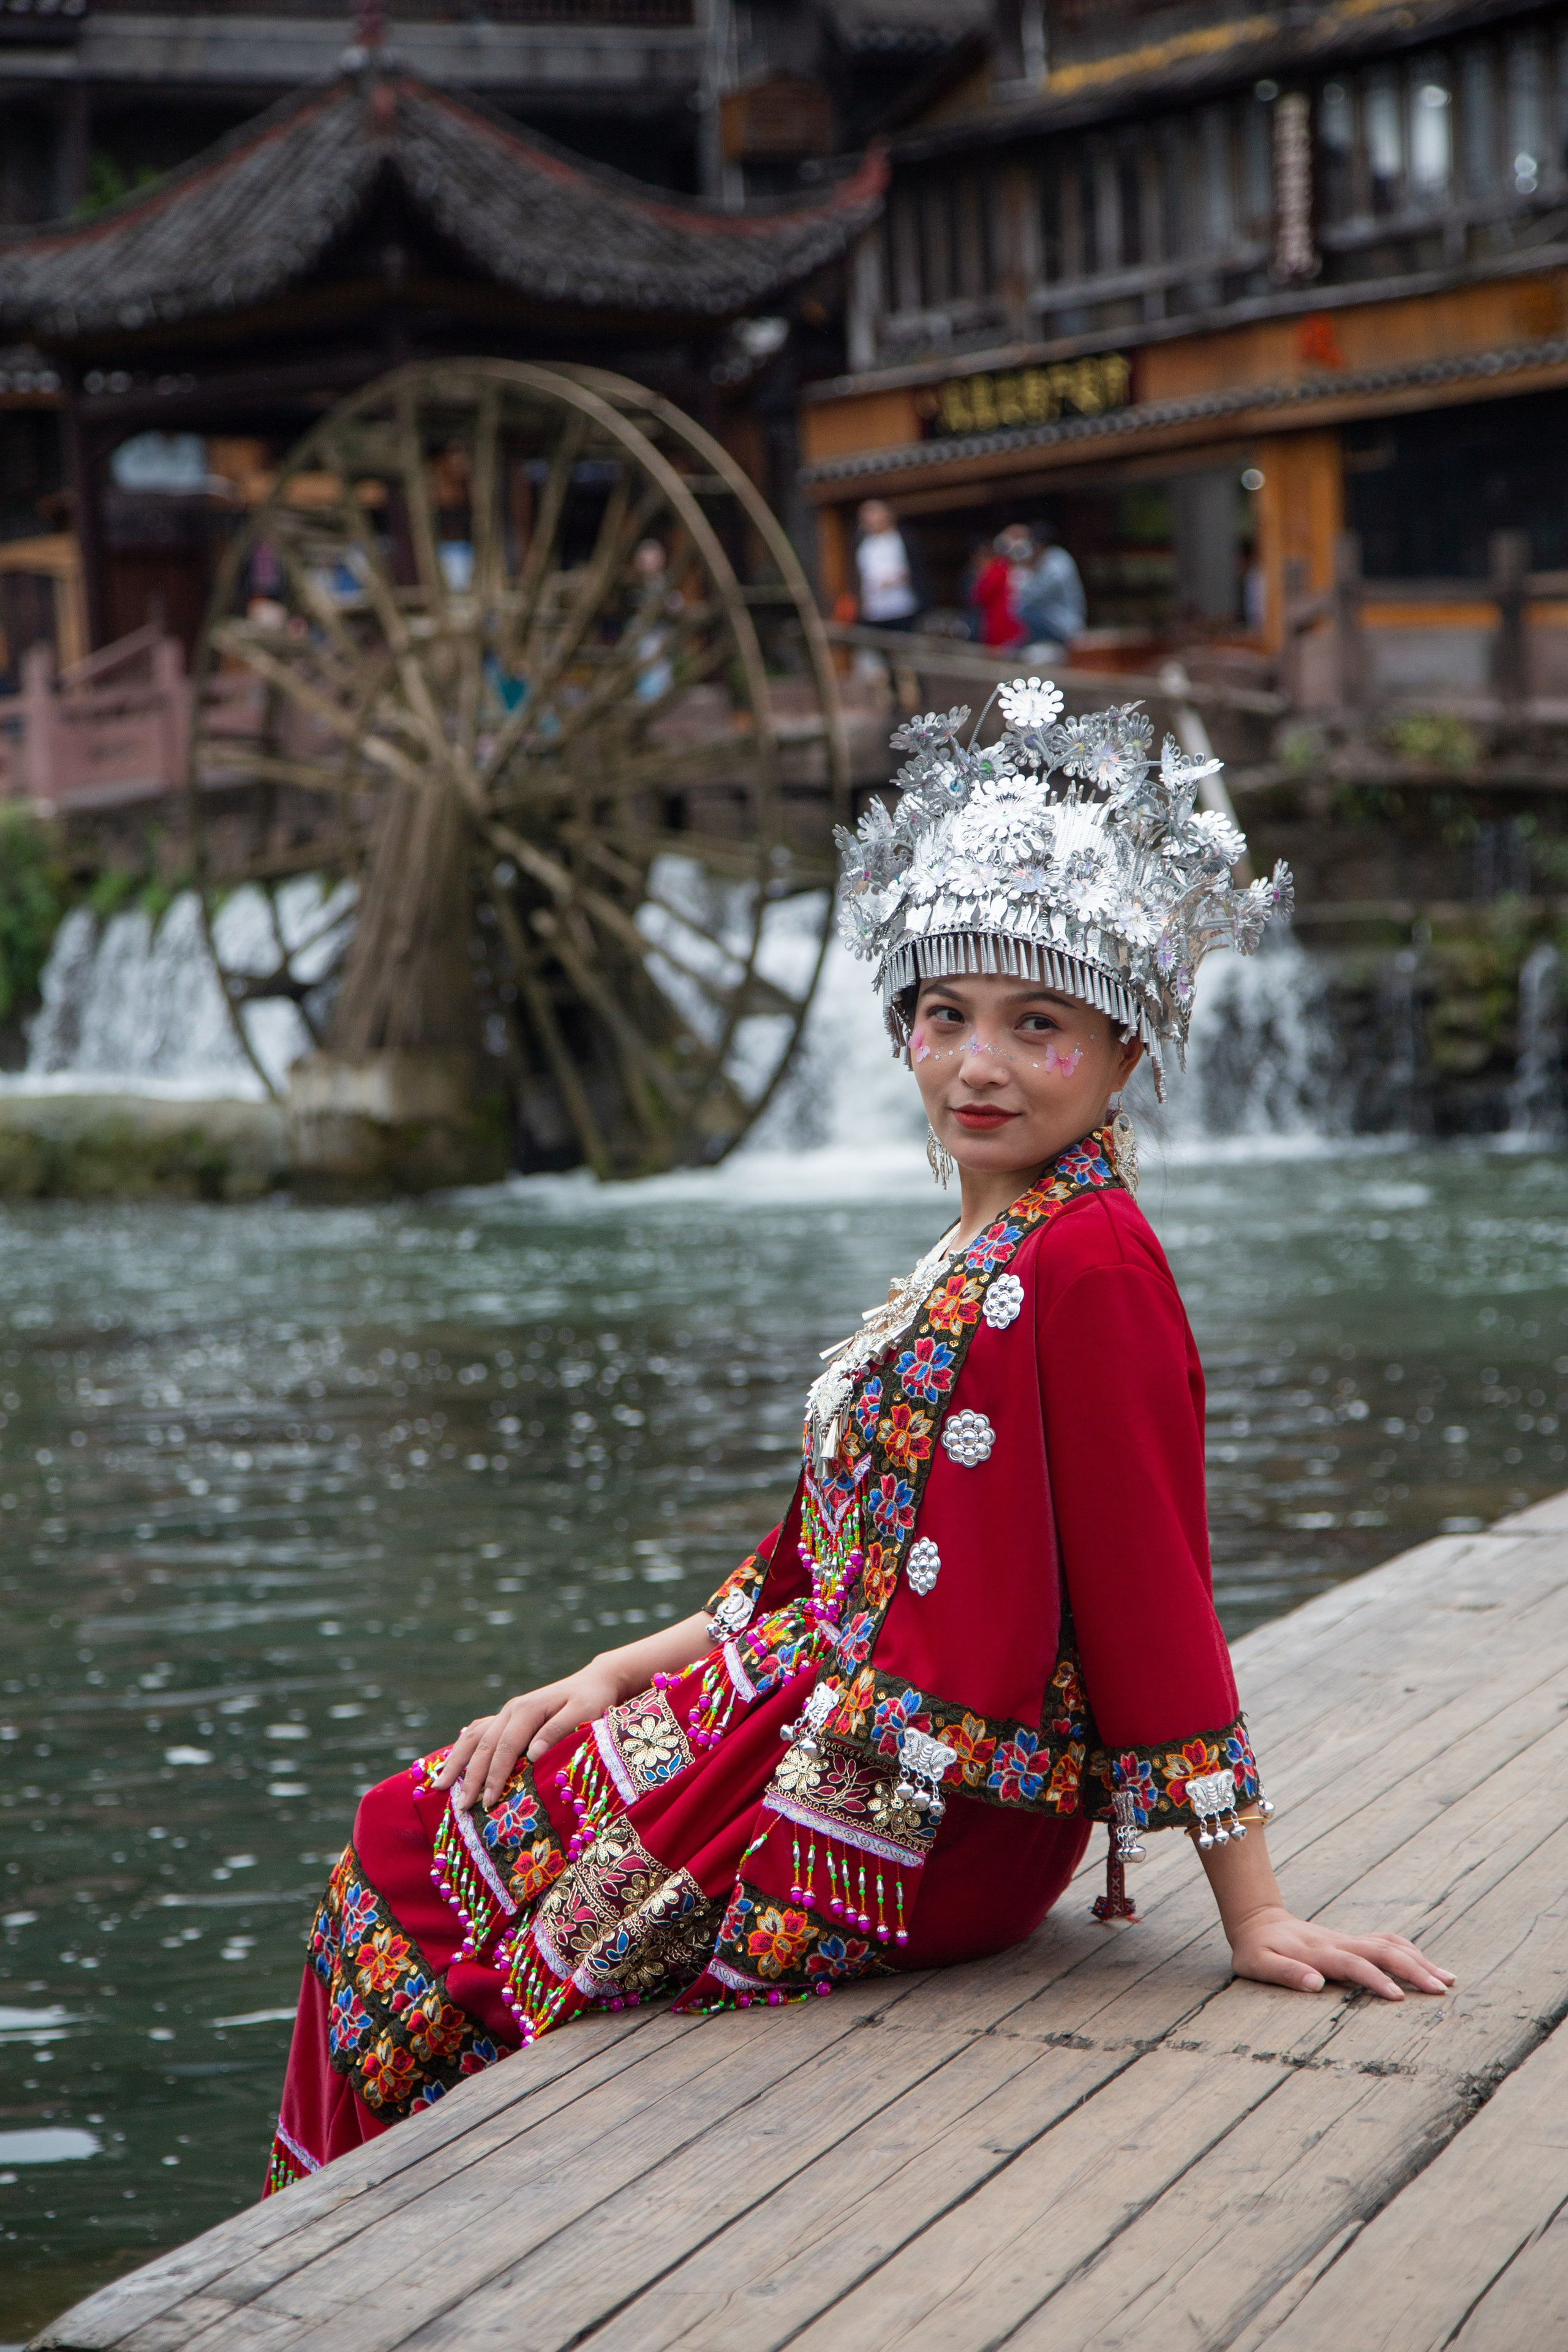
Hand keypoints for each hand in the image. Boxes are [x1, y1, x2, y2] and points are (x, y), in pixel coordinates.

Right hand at [429, 1663, 622, 1812]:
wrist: (595, 1681)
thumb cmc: (593, 1700)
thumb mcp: (583, 1713)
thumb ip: (557, 1731)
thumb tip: (531, 1755)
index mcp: (526, 1710)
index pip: (504, 1748)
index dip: (495, 1777)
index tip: (488, 1803)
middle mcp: (511, 1710)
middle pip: (483, 1746)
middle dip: (470, 1777)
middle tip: (460, 1807)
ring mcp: (507, 1712)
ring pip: (474, 1737)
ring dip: (457, 1761)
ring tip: (440, 1785)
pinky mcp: (509, 1717)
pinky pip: (480, 1731)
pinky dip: (465, 1746)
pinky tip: (455, 1759)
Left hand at [1228, 1902, 1454, 1999]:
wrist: (1257, 1921)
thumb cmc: (1255, 1950)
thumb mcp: (1258, 1964)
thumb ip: (1285, 1973)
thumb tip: (1315, 1984)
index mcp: (1319, 1953)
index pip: (1354, 1965)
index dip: (1376, 1979)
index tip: (1398, 1998)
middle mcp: (1339, 1943)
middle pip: (1383, 1951)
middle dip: (1414, 1969)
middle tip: (1441, 1989)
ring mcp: (1348, 1940)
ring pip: (1390, 1944)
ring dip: (1419, 1960)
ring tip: (1448, 1979)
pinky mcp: (1352, 1941)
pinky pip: (1386, 1941)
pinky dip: (1410, 1951)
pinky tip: (1425, 1964)